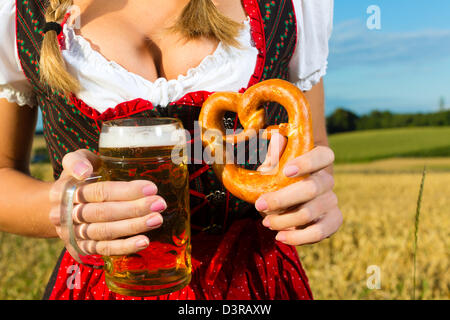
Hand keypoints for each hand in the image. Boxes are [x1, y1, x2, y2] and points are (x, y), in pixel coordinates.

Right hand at [49, 149, 166, 257]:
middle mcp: (67, 214)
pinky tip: (144, 241)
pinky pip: (105, 249)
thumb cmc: (76, 177)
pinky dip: (125, 247)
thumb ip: (77, 161)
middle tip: (159, 203)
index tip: (151, 188)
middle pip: (104, 213)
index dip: (126, 191)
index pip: (99, 192)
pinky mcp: (83, 248)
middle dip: (135, 209)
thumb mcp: (74, 160)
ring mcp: (74, 234)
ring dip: (133, 227)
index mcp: (66, 191)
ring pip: (106, 232)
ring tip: (157, 219)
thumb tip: (84, 172)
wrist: (58, 204)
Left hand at [256, 133, 342, 245]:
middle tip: (259, 204)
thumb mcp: (275, 163)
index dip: (307, 163)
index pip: (323, 156)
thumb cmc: (280, 176)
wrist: (292, 199)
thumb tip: (277, 139)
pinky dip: (298, 238)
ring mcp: (331, 201)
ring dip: (284, 220)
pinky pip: (320, 232)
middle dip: (282, 198)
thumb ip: (275, 153)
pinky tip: (280, 237)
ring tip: (266, 222)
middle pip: (311, 189)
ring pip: (310, 213)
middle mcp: (327, 180)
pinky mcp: (332, 221)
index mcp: (319, 159)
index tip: (286, 171)